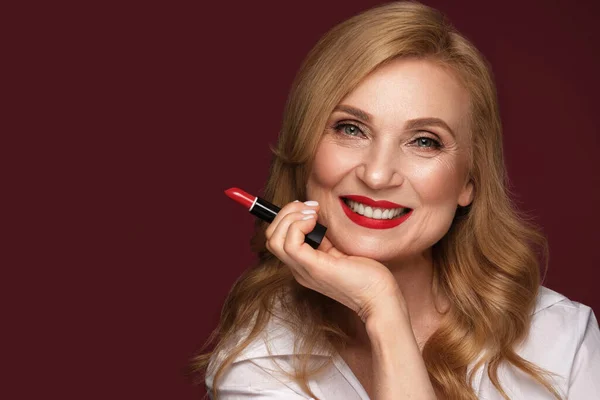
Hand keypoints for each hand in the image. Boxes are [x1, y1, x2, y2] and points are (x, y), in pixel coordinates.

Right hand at [265, 200, 405, 321]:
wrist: (379, 297)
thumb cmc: (367, 274)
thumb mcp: (339, 249)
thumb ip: (325, 237)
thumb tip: (315, 214)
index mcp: (304, 265)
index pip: (278, 238)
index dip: (288, 217)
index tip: (311, 208)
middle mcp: (299, 269)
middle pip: (272, 237)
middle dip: (285, 213)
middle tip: (310, 207)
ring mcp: (303, 270)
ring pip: (275, 239)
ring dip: (290, 217)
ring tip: (312, 213)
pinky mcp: (313, 268)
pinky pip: (290, 243)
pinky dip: (299, 225)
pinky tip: (316, 221)